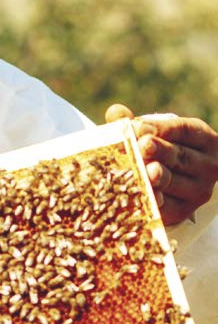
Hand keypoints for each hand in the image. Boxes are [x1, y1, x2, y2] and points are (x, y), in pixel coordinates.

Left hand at [106, 104, 217, 225]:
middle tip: (142, 146)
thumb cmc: (158, 150)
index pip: (184, 131)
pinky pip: (168, 206)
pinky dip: (154, 201)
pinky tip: (142, 195)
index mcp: (203, 139)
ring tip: (146, 171)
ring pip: (175, 181)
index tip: (136, 127)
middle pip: (181, 156)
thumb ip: (134, 123)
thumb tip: (116, 112)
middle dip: (160, 151)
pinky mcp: (184, 210)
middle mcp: (208, 165)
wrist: (167, 182)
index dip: (161, 128)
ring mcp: (199, 190)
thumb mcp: (152, 134)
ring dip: (158, 177)